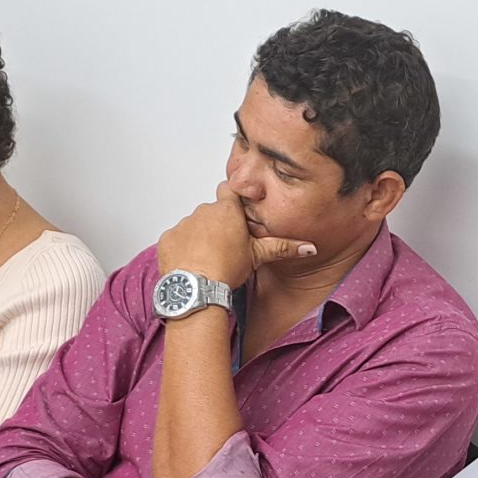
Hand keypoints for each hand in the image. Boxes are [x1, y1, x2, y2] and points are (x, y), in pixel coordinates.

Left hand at [156, 183, 315, 289]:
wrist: (197, 287)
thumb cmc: (227, 269)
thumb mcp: (258, 256)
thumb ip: (284, 247)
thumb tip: (309, 248)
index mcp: (226, 210)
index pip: (228, 190)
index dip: (231, 199)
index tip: (234, 212)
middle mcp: (203, 211)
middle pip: (211, 211)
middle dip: (216, 224)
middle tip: (224, 246)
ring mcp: (184, 224)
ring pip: (193, 226)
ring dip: (198, 237)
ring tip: (207, 259)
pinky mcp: (168, 238)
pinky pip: (176, 239)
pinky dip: (181, 249)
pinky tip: (191, 264)